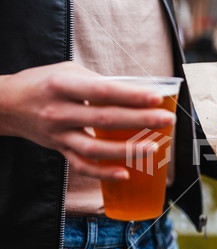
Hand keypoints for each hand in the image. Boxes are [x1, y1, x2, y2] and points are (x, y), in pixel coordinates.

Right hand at [0, 62, 175, 179]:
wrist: (7, 104)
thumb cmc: (44, 83)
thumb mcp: (68, 72)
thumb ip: (98, 82)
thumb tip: (135, 92)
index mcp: (63, 86)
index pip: (103, 91)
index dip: (132, 95)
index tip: (157, 97)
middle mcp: (59, 111)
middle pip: (106, 119)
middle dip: (140, 120)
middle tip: (167, 120)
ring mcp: (58, 134)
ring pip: (95, 148)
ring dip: (126, 150)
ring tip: (153, 148)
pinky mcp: (59, 150)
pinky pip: (82, 166)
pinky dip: (103, 173)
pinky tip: (125, 174)